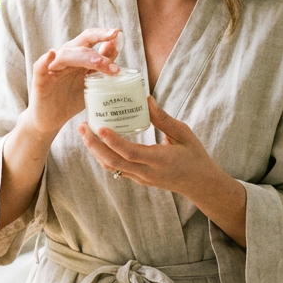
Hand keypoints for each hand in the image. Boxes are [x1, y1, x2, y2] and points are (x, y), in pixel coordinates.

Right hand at [24, 28, 121, 137]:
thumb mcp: (91, 82)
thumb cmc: (71, 98)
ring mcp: (52, 68)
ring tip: (99, 62)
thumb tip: (115, 46)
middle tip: (113, 41)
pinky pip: (40, 67)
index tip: (118, 33)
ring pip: (66, 55)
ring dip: (83, 56)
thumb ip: (101, 66)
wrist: (51, 119)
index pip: (91, 39)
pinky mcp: (40, 80)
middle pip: (81, 42)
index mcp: (78, 56)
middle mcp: (65, 57)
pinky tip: (51, 54)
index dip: (104, 34)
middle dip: (98, 38)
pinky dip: (45, 60)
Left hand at [78, 97, 247, 242]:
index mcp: (161, 160)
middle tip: (82, 126)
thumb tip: (146, 99)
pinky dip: (103, 156)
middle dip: (94, 145)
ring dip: (95, 150)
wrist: (200, 183)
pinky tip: (97, 142)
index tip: (99, 127)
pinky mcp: (138, 179)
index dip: (113, 141)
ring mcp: (141, 178)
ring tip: (84, 132)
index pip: (132, 153)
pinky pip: (116, 169)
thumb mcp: (184, 134)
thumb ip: (164, 119)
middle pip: (114, 162)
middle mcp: (147, 172)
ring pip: (112, 167)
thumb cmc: (194, 155)